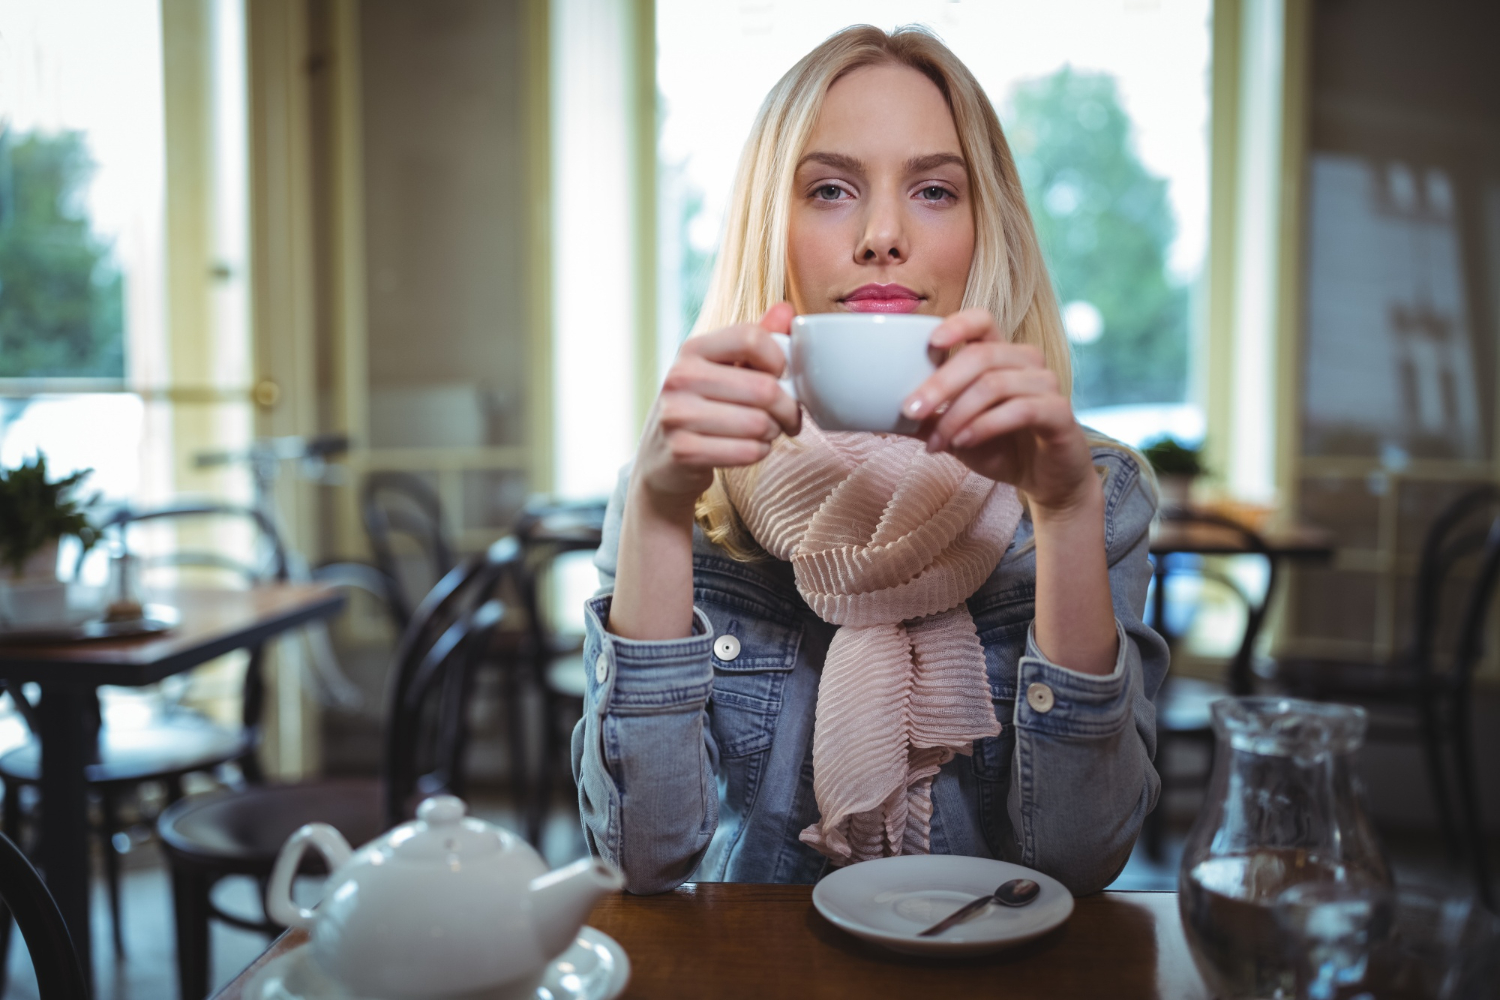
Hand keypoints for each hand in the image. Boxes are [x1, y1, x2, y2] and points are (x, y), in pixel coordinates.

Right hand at [633, 303, 801, 514]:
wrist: (661, 457)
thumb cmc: (701, 406)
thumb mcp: (722, 367)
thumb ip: (755, 340)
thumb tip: (786, 310)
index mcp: (692, 349)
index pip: (751, 337)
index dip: (779, 358)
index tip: (782, 375)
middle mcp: (680, 378)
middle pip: (764, 388)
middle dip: (788, 407)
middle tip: (788, 416)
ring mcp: (677, 416)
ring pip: (760, 423)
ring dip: (774, 432)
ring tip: (767, 431)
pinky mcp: (684, 452)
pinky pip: (747, 452)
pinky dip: (760, 452)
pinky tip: (752, 447)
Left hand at [902, 308, 1096, 514]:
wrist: (1047, 481)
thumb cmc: (1002, 448)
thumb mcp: (954, 432)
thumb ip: (925, 419)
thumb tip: (877, 412)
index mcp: (1001, 355)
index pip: (982, 320)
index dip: (957, 324)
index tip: (931, 342)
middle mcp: (1027, 362)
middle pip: (981, 355)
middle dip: (939, 384)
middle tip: (909, 410)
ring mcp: (1046, 384)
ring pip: (994, 385)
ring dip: (956, 415)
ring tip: (936, 442)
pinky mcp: (1060, 412)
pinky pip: (1019, 410)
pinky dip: (984, 426)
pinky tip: (963, 442)